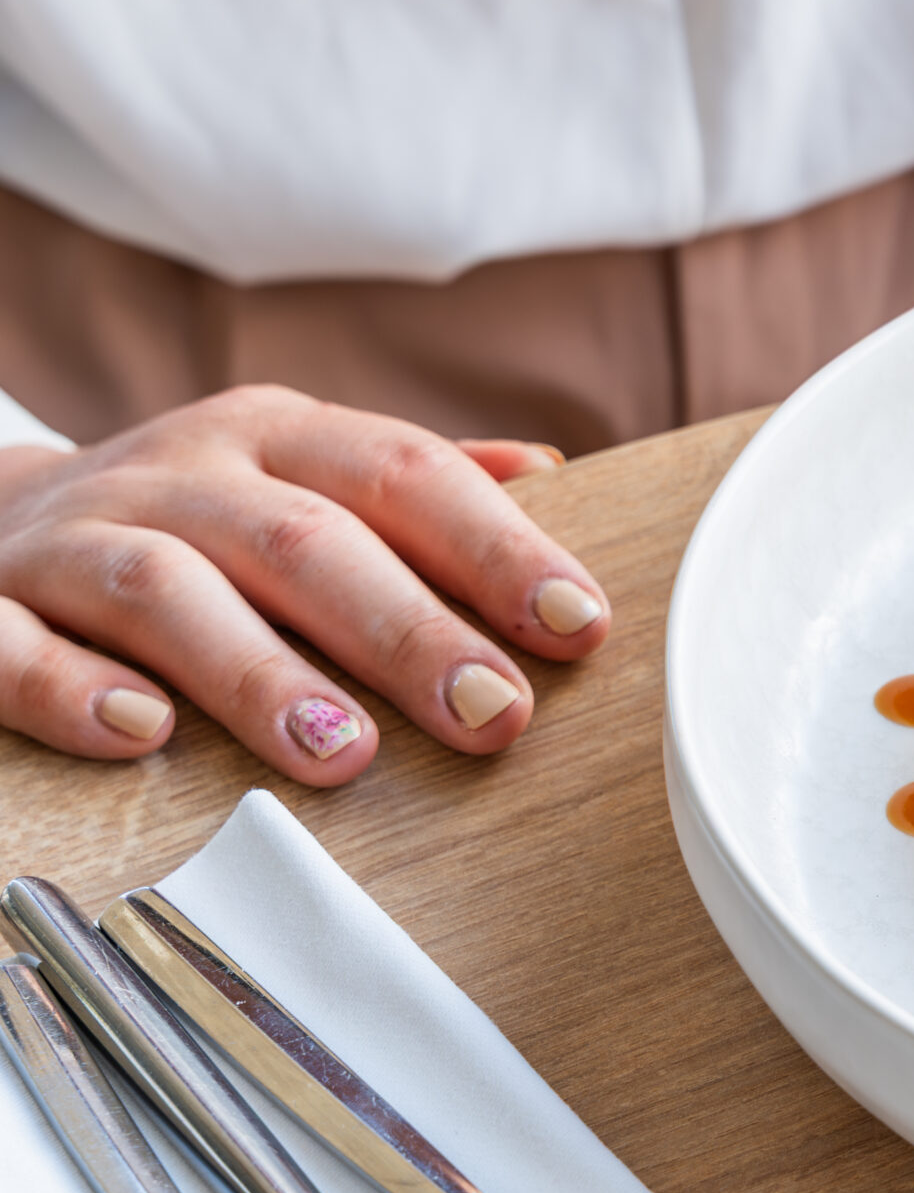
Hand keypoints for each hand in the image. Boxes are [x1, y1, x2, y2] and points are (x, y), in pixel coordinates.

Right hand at [0, 386, 608, 783]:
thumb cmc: (196, 518)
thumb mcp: (304, 476)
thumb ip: (420, 487)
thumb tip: (552, 474)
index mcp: (278, 438)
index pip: (405, 476)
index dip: (498, 547)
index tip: (577, 622)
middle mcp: (181, 474)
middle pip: (305, 541)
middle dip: (408, 630)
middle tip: (493, 712)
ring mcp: (73, 538)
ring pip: (167, 590)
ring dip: (260, 673)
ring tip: (344, 754)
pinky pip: (9, 642)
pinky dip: (71, 688)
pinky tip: (141, 734)